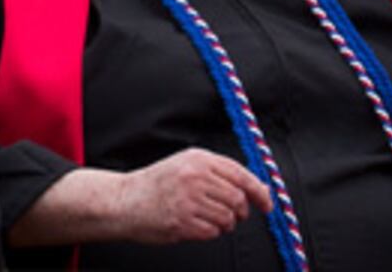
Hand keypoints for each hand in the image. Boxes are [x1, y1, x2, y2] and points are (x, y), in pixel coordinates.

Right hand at [106, 149, 271, 243]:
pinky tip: (195, 224)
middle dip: (239, 211)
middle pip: (238, 199)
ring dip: (223, 223)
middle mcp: (195, 177)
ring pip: (228, 218)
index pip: (242, 175)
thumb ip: (220, 173)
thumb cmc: (157, 184)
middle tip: (229, 212)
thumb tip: (259, 188)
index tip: (266, 204)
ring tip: (205, 217)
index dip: (260, 192)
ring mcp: (189, 200)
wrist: (125, 201)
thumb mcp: (186, 166)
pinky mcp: (184, 222)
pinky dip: (210, 232)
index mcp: (198, 159)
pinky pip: (214, 232)